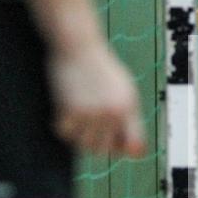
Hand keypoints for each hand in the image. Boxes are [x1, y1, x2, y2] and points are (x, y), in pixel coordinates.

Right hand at [48, 42, 145, 156]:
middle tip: (89, 125)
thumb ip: (129, 118)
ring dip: (78, 135)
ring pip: (82, 144)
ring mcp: (90, 113)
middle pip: (103, 149)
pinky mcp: (68, 110)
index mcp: (129, 108)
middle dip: (96, 141)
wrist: (78, 46)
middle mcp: (112, 113)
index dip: (124, 149)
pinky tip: (65, 111)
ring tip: (78, 116)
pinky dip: (63, 126)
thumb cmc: (101, 68)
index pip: (134, 146)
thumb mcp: (125, 90)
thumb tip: (131, 151)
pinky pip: (64, 133)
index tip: (115, 142)